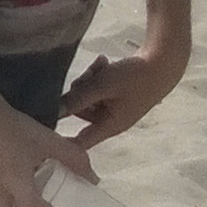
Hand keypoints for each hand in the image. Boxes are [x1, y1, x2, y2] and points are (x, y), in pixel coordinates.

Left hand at [61, 42, 186, 149]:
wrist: (163, 62)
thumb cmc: (135, 77)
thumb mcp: (102, 85)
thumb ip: (77, 98)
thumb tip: (54, 111)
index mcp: (108, 125)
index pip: (80, 144)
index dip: (61, 144)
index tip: (42, 141)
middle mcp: (110, 120)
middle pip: (80, 112)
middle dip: (80, 91)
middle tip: (89, 74)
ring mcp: (113, 108)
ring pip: (87, 97)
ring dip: (89, 80)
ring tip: (100, 64)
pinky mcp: (116, 96)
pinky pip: (97, 89)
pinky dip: (98, 76)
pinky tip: (103, 62)